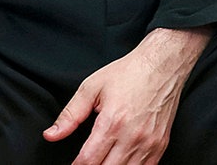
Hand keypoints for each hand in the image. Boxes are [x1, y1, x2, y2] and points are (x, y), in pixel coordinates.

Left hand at [43, 27, 212, 164]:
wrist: (165, 62)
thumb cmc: (131, 72)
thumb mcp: (93, 86)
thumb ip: (70, 114)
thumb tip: (51, 135)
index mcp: (113, 122)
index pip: (87, 162)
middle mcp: (132, 136)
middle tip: (88, 161)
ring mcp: (149, 141)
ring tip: (104, 159)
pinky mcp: (161, 143)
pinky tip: (122, 162)